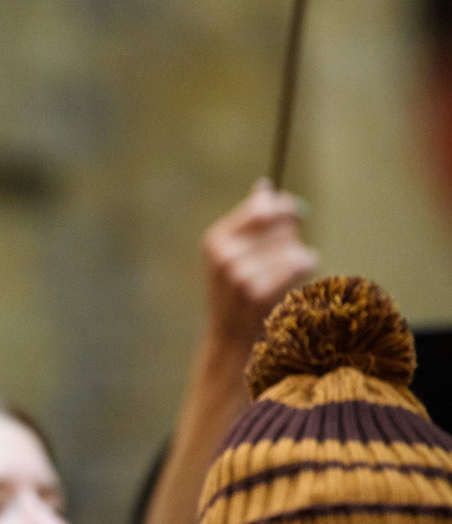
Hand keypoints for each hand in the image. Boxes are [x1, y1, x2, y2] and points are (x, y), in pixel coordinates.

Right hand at [203, 179, 317, 349]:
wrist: (230, 337)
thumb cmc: (237, 292)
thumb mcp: (232, 254)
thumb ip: (250, 221)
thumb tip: (264, 186)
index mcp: (216, 239)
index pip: (260, 208)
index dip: (282, 207)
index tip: (295, 212)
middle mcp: (225, 254)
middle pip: (280, 225)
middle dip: (291, 234)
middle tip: (288, 249)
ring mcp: (241, 274)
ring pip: (293, 245)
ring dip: (299, 253)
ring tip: (290, 269)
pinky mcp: (260, 292)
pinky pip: (299, 263)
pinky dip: (307, 265)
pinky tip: (304, 270)